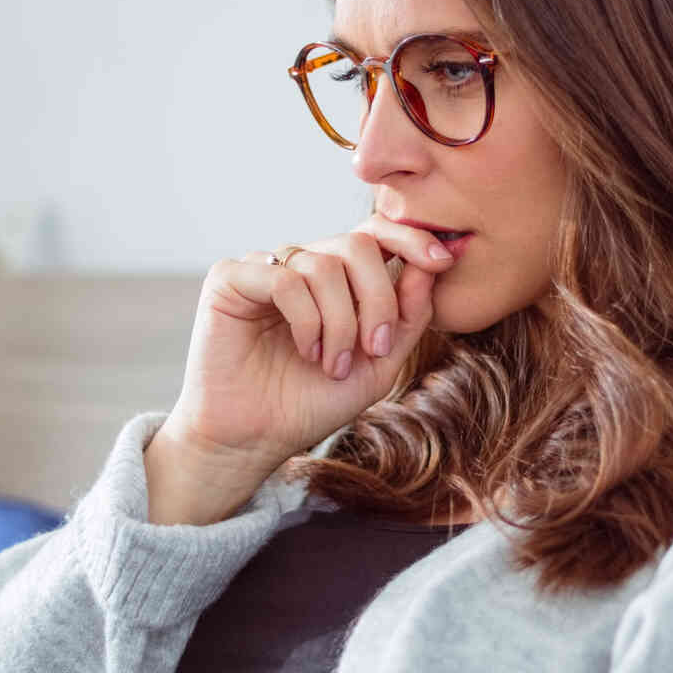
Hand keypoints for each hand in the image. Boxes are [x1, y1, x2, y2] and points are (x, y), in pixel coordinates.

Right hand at [161, 211, 451, 470]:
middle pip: (357, 244)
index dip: (410, 238)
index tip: (441, 262)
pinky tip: (306, 351)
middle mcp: (301, 264)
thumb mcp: (379, 364)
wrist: (254, 439)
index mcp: (336, 279)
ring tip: (332, 365)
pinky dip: (306, 320)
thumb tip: (431, 265)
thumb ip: (408, 315)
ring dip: (340, 322)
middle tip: (375, 349)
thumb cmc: (310, 403)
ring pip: (324, 265)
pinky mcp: (231, 278)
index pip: (375, 233)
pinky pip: (285, 279)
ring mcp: (265, 267)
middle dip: (378, 298)